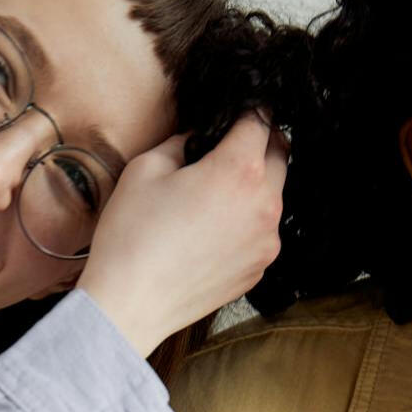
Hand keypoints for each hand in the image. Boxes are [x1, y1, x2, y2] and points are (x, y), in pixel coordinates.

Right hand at [78, 113, 287, 356]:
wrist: (131, 303)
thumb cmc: (133, 236)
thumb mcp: (146, 168)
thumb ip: (181, 142)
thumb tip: (199, 139)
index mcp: (239, 171)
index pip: (261, 121)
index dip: (248, 108)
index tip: (237, 109)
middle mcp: (265, 204)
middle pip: (280, 155)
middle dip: (260, 142)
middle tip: (229, 144)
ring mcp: (267, 241)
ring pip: (275, 195)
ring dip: (256, 183)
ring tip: (216, 192)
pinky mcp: (259, 268)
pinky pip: (264, 231)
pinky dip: (248, 220)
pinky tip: (213, 228)